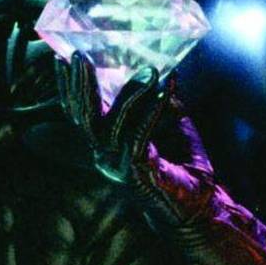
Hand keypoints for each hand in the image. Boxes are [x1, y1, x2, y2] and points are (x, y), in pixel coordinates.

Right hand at [53, 53, 265, 264]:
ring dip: (129, 92)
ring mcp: (119, 166)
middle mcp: (106, 156)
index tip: (64, 58)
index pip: (80, 114)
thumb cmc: (186, 169)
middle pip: (83, 117)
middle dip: (80, 84)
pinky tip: (163, 90)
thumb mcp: (174, 126)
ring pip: (110, 124)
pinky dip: (151, 110)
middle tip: (79, 55)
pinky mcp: (138, 172)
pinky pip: (138, 135)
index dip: (70, 88)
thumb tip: (166, 71)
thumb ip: (165, 101)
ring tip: (148, 69)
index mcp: (107, 145)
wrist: (201, 208)